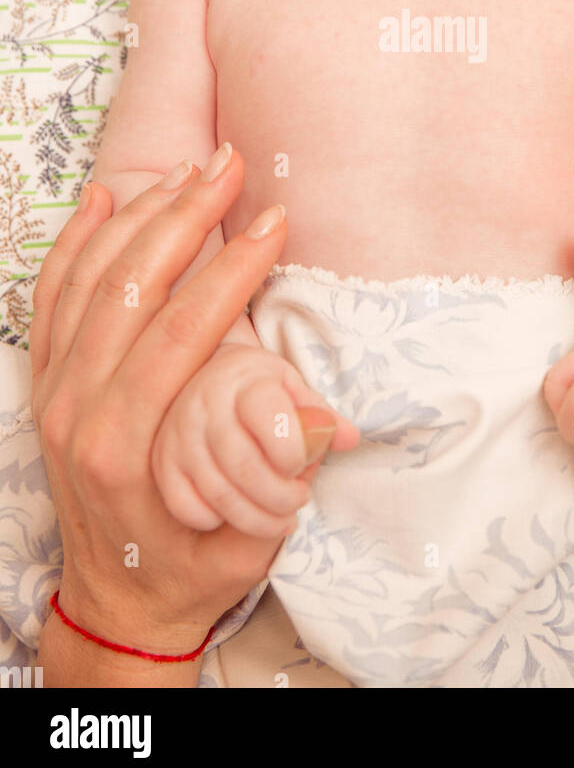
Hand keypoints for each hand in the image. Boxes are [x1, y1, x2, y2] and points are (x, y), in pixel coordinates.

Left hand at [29, 145, 359, 654]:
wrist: (117, 602)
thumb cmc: (190, 565)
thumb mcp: (251, 537)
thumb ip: (288, 475)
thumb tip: (335, 419)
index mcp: (128, 447)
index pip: (181, 334)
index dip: (232, 270)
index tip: (274, 223)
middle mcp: (79, 413)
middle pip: (131, 288)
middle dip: (187, 216)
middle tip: (231, 165)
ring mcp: (53, 394)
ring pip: (87, 281)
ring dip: (140, 215)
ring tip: (190, 169)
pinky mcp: (44, 386)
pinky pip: (49, 299)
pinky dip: (73, 244)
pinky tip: (102, 201)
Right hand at [152, 342, 354, 536]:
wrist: (205, 374)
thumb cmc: (260, 388)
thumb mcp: (295, 390)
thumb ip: (321, 417)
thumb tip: (349, 438)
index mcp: (245, 380)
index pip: (273, 425)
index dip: (295, 456)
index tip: (301, 465)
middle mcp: (204, 404)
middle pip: (247, 468)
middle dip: (282, 498)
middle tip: (297, 502)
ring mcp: (178, 435)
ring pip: (220, 494)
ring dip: (257, 518)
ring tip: (280, 518)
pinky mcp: (162, 463)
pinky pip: (186, 507)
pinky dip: (215, 519)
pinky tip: (235, 512)